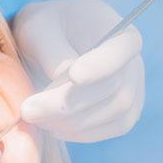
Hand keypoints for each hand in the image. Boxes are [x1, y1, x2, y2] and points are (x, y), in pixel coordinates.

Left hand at [12, 0, 143, 142]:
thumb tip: (62, 77)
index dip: (100, 66)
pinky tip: (52, 127)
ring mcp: (133, 92)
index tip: (74, 75)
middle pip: (112, 89)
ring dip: (71, 122)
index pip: (120, 50)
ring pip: (113, 114)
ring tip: (35, 117)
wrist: (52, 42)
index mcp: (120, 34)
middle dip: (67, 104)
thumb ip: (51, 49)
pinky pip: (110, 129)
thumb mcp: (39, 29)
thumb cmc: (46, 29)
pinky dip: (80, 133)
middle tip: (28, 110)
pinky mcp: (123, 116)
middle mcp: (134, 64)